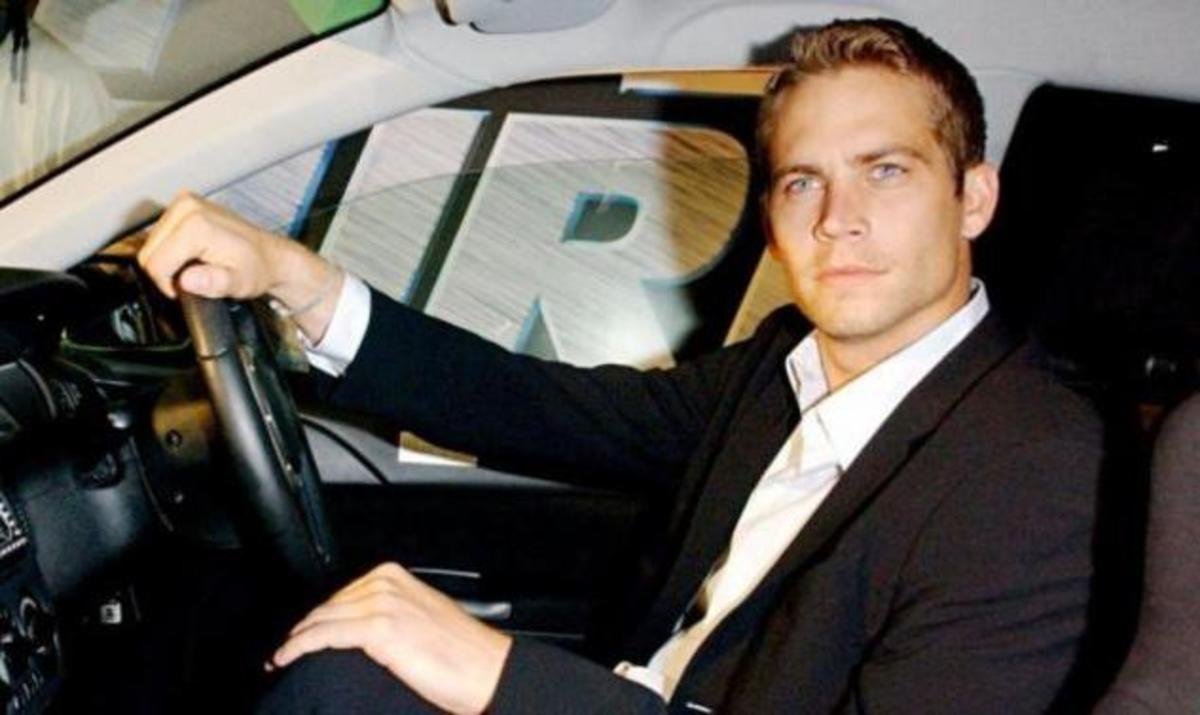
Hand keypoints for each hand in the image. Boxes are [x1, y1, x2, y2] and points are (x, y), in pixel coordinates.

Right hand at [137, 191, 342, 341]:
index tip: (185, 289)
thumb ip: (214, 283)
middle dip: (165, 272)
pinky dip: (169, 249)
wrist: (268, 255)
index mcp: (196, 225)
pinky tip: (191, 255)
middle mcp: (187, 207)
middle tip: (192, 279)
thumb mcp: (238, 283)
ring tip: (194, 267)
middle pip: (149, 252)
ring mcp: (185, 202)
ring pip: (151, 244)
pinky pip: (159, 235)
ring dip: (167, 260)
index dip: (167, 284)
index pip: (155, 263)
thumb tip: (188, 280)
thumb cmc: (256, 268)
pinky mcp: (183, 204)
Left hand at [270, 562, 513, 714]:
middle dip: (304, 628)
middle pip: (328, 606)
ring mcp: (382, 603)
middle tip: (285, 649)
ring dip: (295, 640)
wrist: (487, 669)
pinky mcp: (379, 628)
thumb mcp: (422, 619)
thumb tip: (360, 632)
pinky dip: (299, 647)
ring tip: (281, 657)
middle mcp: (387, 583)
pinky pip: (325, 635)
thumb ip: (392, 614)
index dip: (318, 616)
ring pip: (321, 619)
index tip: (300, 633)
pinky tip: (286, 658)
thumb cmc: (463, 654)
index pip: (341, 595)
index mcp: (396, 576)